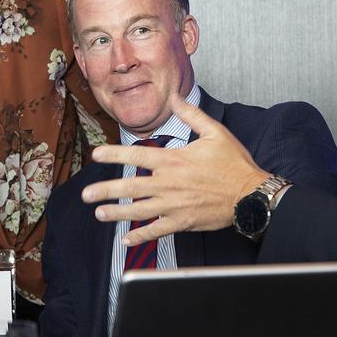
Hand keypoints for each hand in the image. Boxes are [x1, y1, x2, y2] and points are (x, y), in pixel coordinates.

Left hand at [81, 94, 269, 244]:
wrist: (250, 194)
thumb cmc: (234, 164)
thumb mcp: (214, 132)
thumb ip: (191, 115)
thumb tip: (175, 97)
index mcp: (173, 161)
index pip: (136, 156)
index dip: (113, 155)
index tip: (96, 155)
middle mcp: (169, 184)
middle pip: (130, 187)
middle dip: (105, 190)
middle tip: (86, 194)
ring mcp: (174, 205)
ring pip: (138, 211)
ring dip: (117, 213)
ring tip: (99, 213)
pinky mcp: (182, 222)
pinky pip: (156, 231)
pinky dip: (140, 236)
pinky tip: (126, 239)